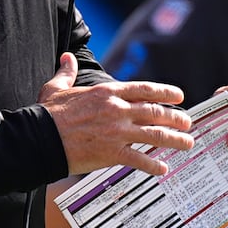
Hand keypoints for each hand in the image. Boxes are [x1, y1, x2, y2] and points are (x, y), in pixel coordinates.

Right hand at [39, 53, 196, 176]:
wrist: (40, 138)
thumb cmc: (47, 114)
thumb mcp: (57, 87)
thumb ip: (67, 72)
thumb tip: (67, 58)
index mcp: (107, 93)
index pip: (144, 89)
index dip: (165, 92)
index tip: (179, 96)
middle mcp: (117, 110)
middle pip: (155, 112)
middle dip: (176, 117)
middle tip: (187, 122)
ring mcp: (117, 132)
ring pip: (155, 135)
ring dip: (174, 140)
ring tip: (187, 144)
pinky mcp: (112, 153)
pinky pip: (139, 160)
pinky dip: (153, 165)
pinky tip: (163, 169)